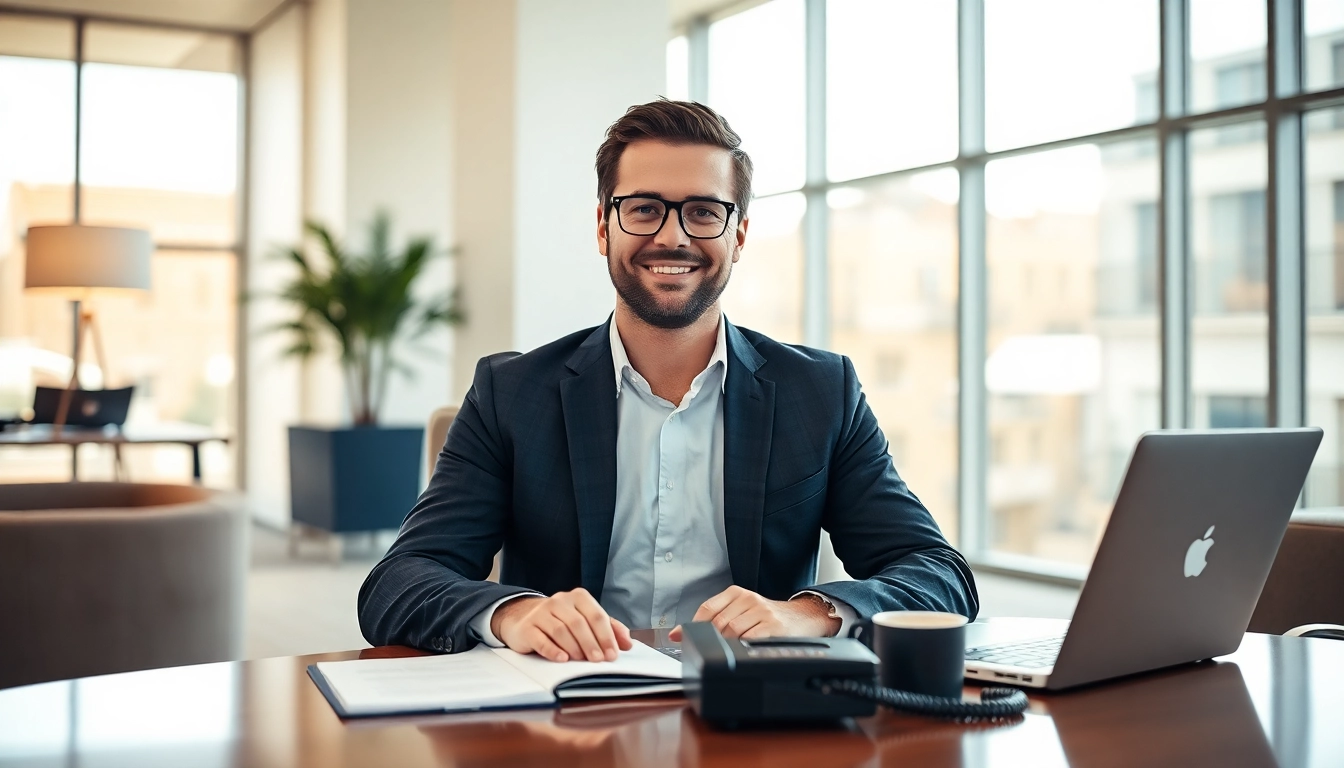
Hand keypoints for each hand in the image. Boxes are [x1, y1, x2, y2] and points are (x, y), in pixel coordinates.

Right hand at [491, 588, 632, 662]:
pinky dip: (552, 650)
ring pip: (560, 630)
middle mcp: (559, 601)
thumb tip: (627, 643)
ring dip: (574, 647)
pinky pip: (540, 639)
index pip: (596, 615)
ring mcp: (541, 613)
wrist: (524, 617)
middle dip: (591, 644)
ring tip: (581, 661)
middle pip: (579, 623)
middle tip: (599, 661)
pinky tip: (562, 659)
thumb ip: (608, 628)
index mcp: (578, 597)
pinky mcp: (527, 627)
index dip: (606, 636)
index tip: (612, 655)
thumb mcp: (585, 620)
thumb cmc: (562, 621)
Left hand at [667, 586, 840, 641]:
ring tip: (731, 652)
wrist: (804, 618)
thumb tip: (679, 635)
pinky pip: (749, 640)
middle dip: (710, 641)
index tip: (678, 638)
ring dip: (726, 646)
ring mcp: (762, 612)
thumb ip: (715, 620)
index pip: (707, 608)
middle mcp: (749, 599)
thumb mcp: (743, 611)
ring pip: (731, 632)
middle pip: (717, 623)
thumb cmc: (769, 618)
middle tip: (710, 652)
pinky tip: (744, 651)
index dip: (690, 625)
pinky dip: (741, 648)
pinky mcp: (774, 627)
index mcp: (737, 593)